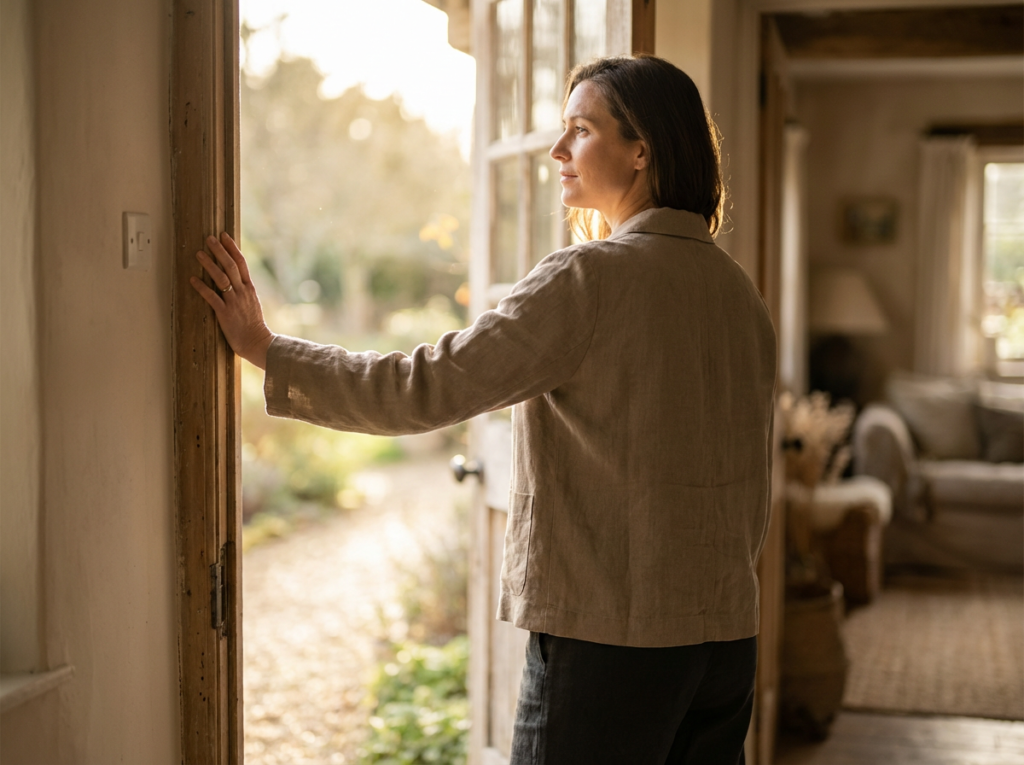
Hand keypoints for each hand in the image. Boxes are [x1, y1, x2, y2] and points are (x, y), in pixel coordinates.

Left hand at [191, 232, 274, 369]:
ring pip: (221, 278)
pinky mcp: (225, 313)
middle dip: (220, 251)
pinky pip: (212, 297)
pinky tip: (192, 279)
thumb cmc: (253, 326)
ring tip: (199, 254)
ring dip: (209, 264)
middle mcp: (243, 292)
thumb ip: (244, 291)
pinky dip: (202, 287)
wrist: (257, 342)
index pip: (242, 263)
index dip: (232, 248)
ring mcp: (234, 302)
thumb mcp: (252, 303)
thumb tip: (235, 280)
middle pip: (231, 266)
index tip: (224, 235)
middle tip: (209, 238)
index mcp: (250, 288)